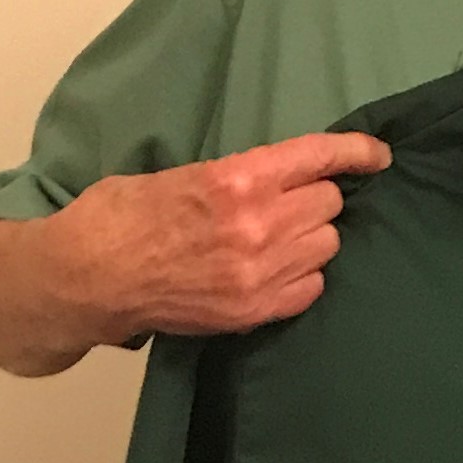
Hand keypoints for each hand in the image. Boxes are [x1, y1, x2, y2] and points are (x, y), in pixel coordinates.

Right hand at [56, 131, 392, 342]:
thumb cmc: (119, 215)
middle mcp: (257, 224)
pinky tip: (279, 269)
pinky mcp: (252, 310)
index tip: (378, 155)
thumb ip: (237, 175)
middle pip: (329, 202)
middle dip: (315, 198)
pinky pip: (312, 287)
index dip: (357, 152)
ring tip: (280, 237)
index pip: (319, 158)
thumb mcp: (180, 173)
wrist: (84, 278)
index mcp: (237, 179)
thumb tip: (279, 176)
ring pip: (326, 245)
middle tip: (290, 202)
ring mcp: (258, 272)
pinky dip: (303, 276)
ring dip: (311, 237)